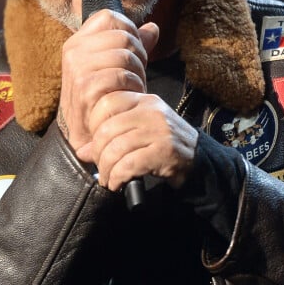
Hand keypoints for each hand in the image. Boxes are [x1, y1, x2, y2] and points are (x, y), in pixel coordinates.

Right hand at [57, 8, 157, 151]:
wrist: (85, 134)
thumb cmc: (103, 97)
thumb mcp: (115, 66)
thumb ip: (132, 46)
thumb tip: (153, 28)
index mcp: (78, 41)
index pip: (110, 17)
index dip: (130, 31)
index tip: (132, 52)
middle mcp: (74, 51)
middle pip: (124, 35)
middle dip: (139, 55)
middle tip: (137, 74)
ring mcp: (77, 69)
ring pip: (124, 54)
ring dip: (138, 73)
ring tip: (133, 86)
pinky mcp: (85, 88)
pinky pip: (121, 75)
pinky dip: (132, 86)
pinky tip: (129, 96)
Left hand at [76, 91, 198, 190]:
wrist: (201, 160)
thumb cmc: (165, 145)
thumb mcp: (141, 132)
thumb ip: (113, 136)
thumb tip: (82, 151)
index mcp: (144, 100)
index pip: (107, 102)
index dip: (94, 125)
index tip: (96, 143)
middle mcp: (151, 111)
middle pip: (107, 129)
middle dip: (98, 154)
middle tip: (100, 167)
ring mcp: (159, 130)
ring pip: (116, 148)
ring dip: (107, 170)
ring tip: (108, 179)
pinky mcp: (165, 151)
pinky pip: (129, 165)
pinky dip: (117, 178)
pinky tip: (118, 184)